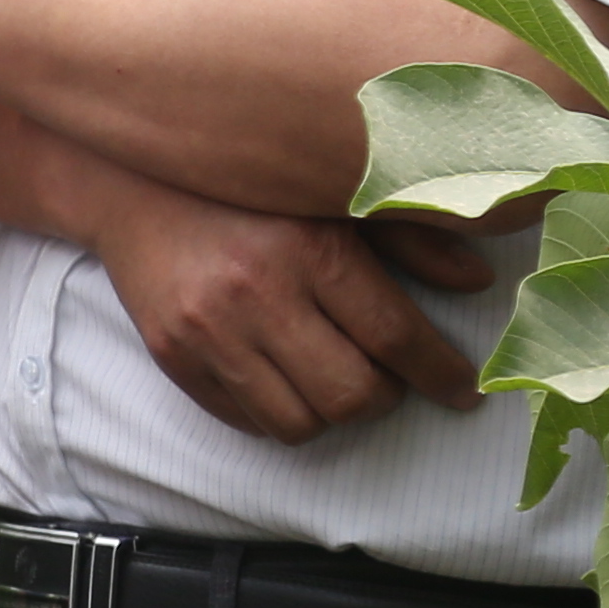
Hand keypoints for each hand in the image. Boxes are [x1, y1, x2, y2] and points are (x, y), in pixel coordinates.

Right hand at [87, 178, 490, 440]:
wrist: (131, 184)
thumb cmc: (247, 189)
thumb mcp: (333, 195)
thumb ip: (410, 236)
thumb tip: (477, 280)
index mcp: (309, 247)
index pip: (395, 336)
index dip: (442, 373)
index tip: (463, 392)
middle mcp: (257, 293)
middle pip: (353, 394)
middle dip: (385, 397)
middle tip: (389, 378)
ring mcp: (209, 331)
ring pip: (301, 422)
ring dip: (332, 412)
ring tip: (334, 378)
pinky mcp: (173, 356)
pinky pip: (247, 422)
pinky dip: (280, 414)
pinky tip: (288, 380)